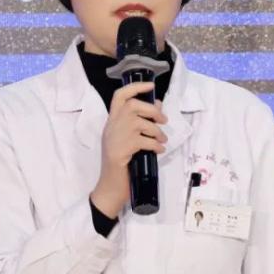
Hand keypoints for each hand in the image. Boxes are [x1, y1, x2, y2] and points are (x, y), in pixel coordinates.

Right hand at [90, 81, 167, 218]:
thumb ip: (139, 125)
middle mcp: (111, 126)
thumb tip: (158, 107)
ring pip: (141, 123)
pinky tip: (158, 151)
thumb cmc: (121, 165)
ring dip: (156, 131)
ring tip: (161, 141)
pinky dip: (155, 145)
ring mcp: (114, 138)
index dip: (135, 87)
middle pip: (133, 106)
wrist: (110, 188)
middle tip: (163, 121)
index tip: (150, 86)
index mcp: (111, 122)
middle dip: (152, 111)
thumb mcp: (129, 141)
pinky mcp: (121, 151)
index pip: (119, 96)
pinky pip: (144, 141)